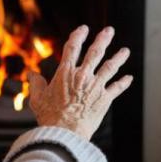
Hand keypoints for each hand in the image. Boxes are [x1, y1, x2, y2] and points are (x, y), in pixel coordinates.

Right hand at [28, 25, 132, 139]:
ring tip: (125, 50)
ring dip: (119, 57)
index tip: (83, 29)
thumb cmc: (50, 116)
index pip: (73, 47)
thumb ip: (36, 83)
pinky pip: (117, 88)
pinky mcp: (105, 99)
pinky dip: (123, 82)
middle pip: (95, 52)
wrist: (66, 132)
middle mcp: (83, 76)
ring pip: (110, 67)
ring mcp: (96, 86)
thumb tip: (32, 74)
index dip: (78, 35)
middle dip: (103, 39)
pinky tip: (129, 77)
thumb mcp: (37, 98)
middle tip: (109, 31)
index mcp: (65, 73)